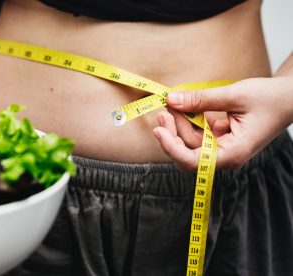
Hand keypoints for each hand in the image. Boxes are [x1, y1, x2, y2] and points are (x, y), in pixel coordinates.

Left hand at [153, 77, 292, 170]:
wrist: (290, 97)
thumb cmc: (270, 99)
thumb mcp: (234, 95)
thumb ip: (201, 99)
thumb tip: (171, 99)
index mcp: (233, 153)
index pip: (193, 162)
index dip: (172, 148)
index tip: (158, 130)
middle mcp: (225, 155)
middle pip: (187, 152)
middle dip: (172, 132)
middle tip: (163, 109)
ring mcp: (222, 147)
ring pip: (190, 141)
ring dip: (179, 122)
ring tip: (172, 102)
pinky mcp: (220, 138)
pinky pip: (198, 132)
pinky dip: (189, 119)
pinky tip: (183, 105)